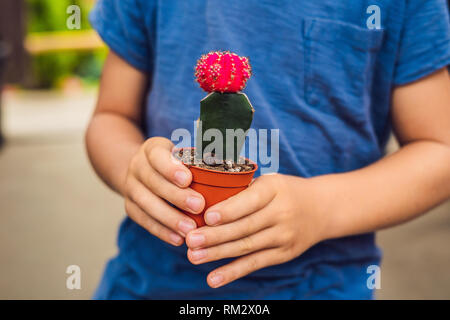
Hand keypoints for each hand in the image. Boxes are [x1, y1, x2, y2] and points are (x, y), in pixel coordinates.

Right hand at [123, 137, 204, 245]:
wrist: (143, 172)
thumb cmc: (175, 163)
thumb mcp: (182, 153)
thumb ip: (199, 158)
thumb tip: (228, 162)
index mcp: (152, 149)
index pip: (158, 156)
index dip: (171, 168)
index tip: (188, 179)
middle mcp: (137, 166)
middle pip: (153, 182)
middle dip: (176, 196)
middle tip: (199, 206)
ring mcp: (131, 188)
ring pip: (146, 203)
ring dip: (170, 218)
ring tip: (191, 229)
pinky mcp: (130, 207)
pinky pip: (144, 221)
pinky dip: (161, 231)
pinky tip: (178, 239)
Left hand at [185, 174, 328, 287]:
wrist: (322, 209)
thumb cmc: (284, 191)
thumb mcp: (269, 181)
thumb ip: (243, 189)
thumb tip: (202, 198)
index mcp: (274, 188)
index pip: (250, 200)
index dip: (229, 210)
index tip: (207, 217)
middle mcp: (282, 212)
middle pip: (245, 226)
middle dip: (215, 235)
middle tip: (190, 240)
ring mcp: (284, 236)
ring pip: (247, 247)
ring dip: (218, 254)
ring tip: (194, 256)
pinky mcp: (283, 254)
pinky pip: (255, 264)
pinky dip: (233, 272)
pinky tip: (213, 278)